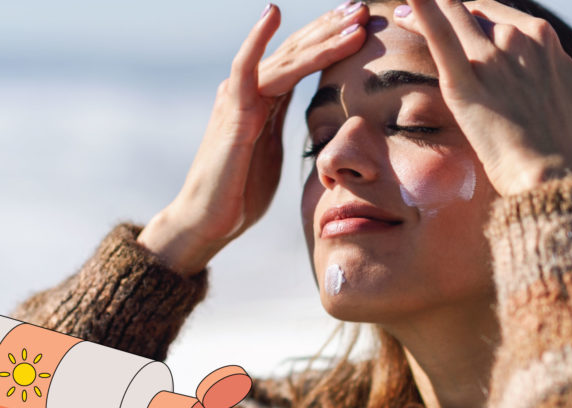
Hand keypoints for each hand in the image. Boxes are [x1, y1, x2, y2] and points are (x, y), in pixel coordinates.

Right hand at [139, 3, 369, 274]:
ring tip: (352, 18)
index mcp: (265, 99)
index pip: (303, 59)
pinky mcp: (232, 112)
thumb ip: (286, 127)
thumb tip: (314, 123)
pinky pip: (245, 69)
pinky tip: (273, 13)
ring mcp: (239, 98)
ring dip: (322, 37)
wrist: (208, 221)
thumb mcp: (273, 152)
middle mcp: (251, 90)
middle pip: (297, 49)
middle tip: (363, 7)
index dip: (331, 39)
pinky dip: (257, 39)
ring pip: (286, 57)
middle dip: (332, 28)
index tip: (362, 23)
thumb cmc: (240, 193)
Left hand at [392, 0, 571, 195]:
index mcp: (543, 37)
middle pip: (470, 14)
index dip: (472, 16)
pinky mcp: (465, 84)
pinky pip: (438, 36)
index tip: (454, 21)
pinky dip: (422, 11)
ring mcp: (490, 60)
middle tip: (411, 17)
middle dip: (446, 14)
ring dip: (421, 9)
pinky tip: (403, 4)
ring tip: (399, 15)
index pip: (497, 15)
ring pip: (451, 17)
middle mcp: (517, 39)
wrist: (555, 177)